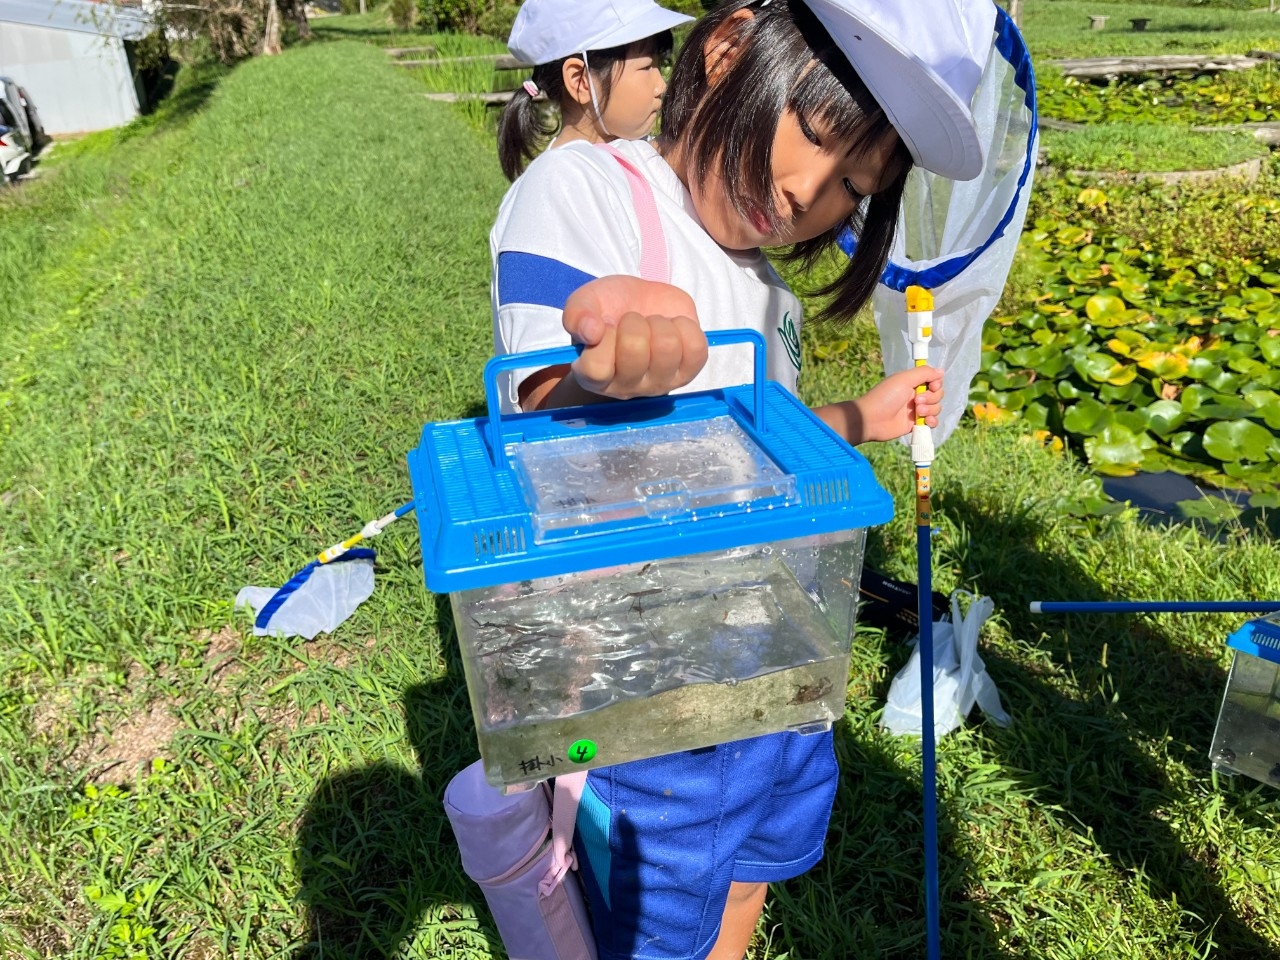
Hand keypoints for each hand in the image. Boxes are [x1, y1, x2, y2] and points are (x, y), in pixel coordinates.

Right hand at [562, 276, 707, 399]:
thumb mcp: (586, 302)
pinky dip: (685, 327)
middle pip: (635, 351)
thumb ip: (576, 314)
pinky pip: (696, 349)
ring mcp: (660, 383)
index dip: (603, 337)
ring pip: (667, 347)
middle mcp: (627, 387)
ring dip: (659, 323)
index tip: (606, 325)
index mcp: (594, 376)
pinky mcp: (688, 372)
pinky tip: (672, 328)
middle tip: (631, 321)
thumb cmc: (611, 307)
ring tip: (652, 324)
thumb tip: (591, 331)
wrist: (642, 302)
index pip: (596, 368)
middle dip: (634, 322)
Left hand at [816, 366, 943, 444]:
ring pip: (936, 408)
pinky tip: (925, 421)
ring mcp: (916, 411)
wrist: (871, 419)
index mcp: (913, 383)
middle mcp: (916, 395)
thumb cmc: (885, 396)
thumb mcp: (903, 379)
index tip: (932, 386)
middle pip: (937, 395)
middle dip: (932, 397)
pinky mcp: (915, 424)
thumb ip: (923, 373)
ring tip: (917, 412)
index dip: (936, 384)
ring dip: (930, 409)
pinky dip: (932, 421)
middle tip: (917, 401)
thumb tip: (941, 371)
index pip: (934, 381)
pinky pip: (932, 422)